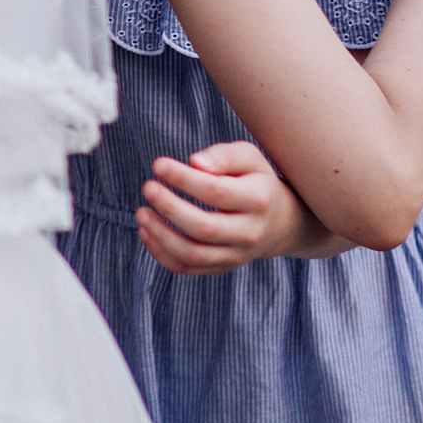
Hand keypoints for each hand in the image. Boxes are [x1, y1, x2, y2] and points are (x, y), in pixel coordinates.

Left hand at [134, 142, 348, 275]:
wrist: (281, 222)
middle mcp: (250, 232)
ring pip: (194, 254)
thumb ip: (224, 155)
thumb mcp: (249, 158)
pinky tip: (147, 233)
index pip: (216, 192)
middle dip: (170, 207)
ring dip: (161, 236)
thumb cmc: (256, 181)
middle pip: (204, 227)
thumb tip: (195, 162)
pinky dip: (163, 254)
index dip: (184, 178)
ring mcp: (237, 254)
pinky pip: (189, 268)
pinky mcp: (223, 267)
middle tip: (147, 187)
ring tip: (141, 213)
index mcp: (258, 200)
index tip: (158, 164)